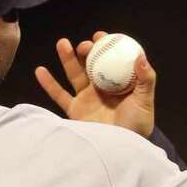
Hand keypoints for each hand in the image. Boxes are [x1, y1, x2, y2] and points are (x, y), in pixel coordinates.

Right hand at [34, 32, 155, 136]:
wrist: (120, 150)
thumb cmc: (136, 126)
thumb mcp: (145, 102)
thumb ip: (146, 79)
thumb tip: (140, 57)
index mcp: (117, 81)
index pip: (110, 57)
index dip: (104, 44)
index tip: (100, 36)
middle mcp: (101, 86)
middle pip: (90, 62)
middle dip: (85, 49)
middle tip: (83, 46)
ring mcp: (86, 98)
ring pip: (74, 73)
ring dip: (67, 58)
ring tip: (62, 44)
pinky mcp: (74, 110)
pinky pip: (59, 95)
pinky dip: (49, 84)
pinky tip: (40, 71)